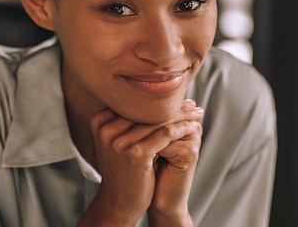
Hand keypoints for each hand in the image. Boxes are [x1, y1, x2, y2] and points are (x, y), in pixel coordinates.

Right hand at [81, 100, 202, 226]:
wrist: (118, 201)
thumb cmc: (123, 168)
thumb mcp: (117, 140)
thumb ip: (126, 119)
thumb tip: (151, 95)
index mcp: (100, 121)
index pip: (135, 104)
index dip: (159, 100)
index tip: (178, 98)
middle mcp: (106, 128)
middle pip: (146, 111)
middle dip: (173, 106)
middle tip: (193, 104)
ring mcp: (119, 141)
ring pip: (158, 121)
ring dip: (182, 116)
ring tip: (197, 114)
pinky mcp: (136, 154)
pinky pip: (165, 135)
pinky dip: (182, 129)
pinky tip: (194, 127)